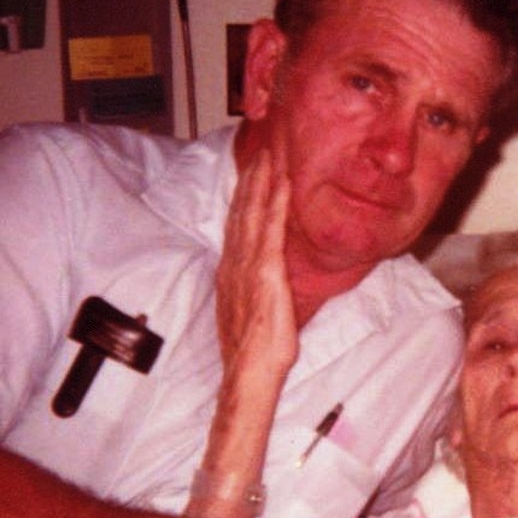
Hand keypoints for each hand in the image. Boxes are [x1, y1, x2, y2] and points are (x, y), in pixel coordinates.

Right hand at [217, 146, 296, 384]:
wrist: (250, 369)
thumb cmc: (254, 349)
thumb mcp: (251, 309)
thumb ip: (255, 287)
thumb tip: (263, 278)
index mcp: (233, 269)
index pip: (238, 223)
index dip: (244, 194)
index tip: (252, 170)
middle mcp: (236, 262)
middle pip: (242, 210)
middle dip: (251, 177)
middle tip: (261, 148)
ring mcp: (248, 265)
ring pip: (253, 213)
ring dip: (262, 180)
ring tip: (271, 153)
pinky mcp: (265, 273)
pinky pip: (271, 230)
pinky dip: (276, 204)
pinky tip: (284, 183)